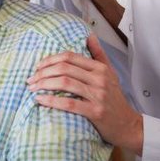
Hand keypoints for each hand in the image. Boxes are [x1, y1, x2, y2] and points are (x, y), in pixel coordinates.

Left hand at [27, 35, 142, 154]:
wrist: (128, 124)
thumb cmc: (114, 98)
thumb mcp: (109, 73)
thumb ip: (98, 54)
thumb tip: (89, 35)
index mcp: (100, 68)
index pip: (69, 57)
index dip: (50, 60)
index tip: (38, 66)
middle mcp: (99, 79)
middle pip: (64, 68)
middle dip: (43, 72)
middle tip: (31, 79)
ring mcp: (98, 95)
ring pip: (65, 83)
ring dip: (44, 84)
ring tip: (33, 88)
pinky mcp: (95, 112)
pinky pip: (69, 103)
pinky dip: (51, 101)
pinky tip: (40, 100)